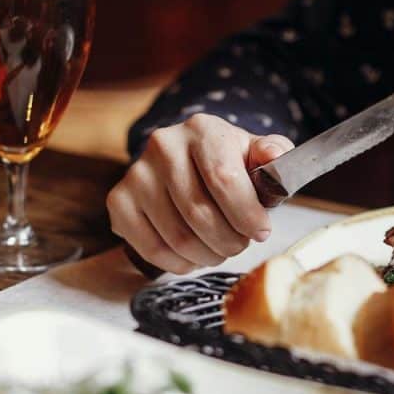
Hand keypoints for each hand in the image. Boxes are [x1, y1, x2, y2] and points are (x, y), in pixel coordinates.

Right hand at [107, 114, 293, 273]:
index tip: (261, 232)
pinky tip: (194, 255)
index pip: (224, 179)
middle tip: (240, 244)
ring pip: (178, 237)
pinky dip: (180, 263)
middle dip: (230, 241)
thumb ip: (273, 155)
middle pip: (200, 214)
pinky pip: (152, 249)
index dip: (246, 215)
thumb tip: (274, 156)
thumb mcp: (256, 154)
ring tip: (221, 249)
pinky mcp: (119, 201)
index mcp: (202, 130)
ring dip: (208, 255)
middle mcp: (163, 145)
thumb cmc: (228, 163)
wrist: (188, 162)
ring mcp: (136, 173)